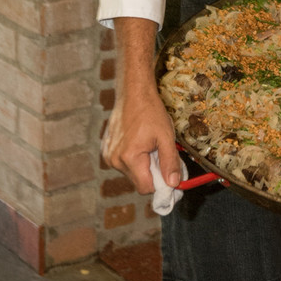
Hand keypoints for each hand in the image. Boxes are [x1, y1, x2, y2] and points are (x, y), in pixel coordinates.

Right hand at [102, 16, 182, 193]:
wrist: (133, 92)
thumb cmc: (150, 112)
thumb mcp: (166, 136)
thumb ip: (170, 162)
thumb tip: (174, 184)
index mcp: (129, 158)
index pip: (146, 188)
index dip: (160, 182)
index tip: (169, 171)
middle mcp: (114, 160)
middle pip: (138, 181)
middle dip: (152, 171)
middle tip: (158, 151)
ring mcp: (108, 155)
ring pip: (131, 172)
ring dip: (142, 164)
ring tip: (147, 143)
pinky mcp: (106, 150)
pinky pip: (123, 163)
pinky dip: (133, 157)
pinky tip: (137, 141)